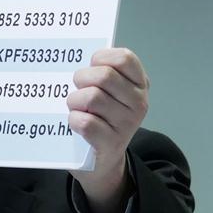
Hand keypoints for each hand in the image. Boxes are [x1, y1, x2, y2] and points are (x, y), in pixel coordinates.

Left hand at [67, 48, 148, 212]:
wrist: (101, 161)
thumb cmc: (100, 116)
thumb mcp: (108, 92)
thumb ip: (100, 71)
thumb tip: (75, 51)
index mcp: (139, 85)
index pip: (124, 58)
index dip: (101, 58)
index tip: (92, 64)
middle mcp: (138, 103)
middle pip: (103, 76)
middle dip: (82, 78)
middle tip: (78, 88)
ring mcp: (126, 124)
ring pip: (91, 97)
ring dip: (74, 101)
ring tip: (76, 108)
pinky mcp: (110, 143)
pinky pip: (84, 121)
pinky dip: (73, 120)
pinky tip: (75, 124)